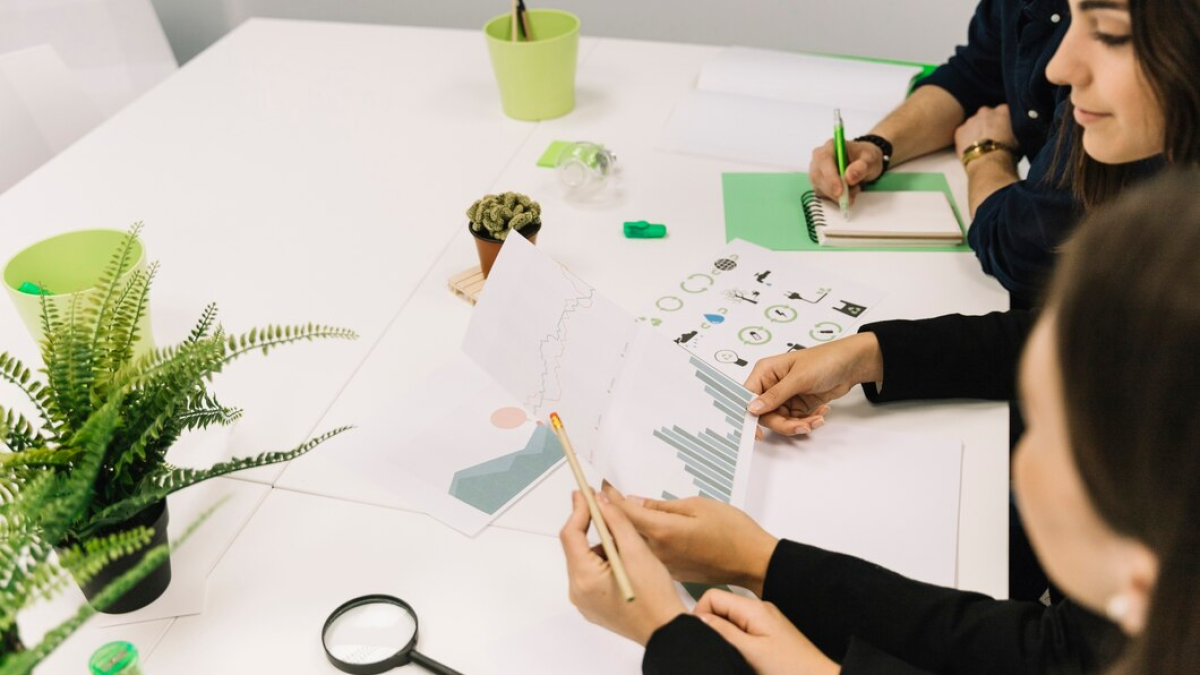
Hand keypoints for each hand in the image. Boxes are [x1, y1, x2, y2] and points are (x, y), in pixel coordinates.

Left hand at [561, 489, 684, 644]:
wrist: (667, 632)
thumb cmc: (655, 598)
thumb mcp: (637, 551)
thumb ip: (616, 521)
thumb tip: (601, 501)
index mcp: (584, 579)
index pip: (571, 535)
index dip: (579, 510)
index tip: (586, 493)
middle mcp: (578, 592)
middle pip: (577, 548)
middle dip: (592, 527)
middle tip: (608, 510)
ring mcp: (585, 602)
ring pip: (586, 561)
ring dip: (602, 546)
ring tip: (628, 543)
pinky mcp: (595, 607)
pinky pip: (593, 576)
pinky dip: (605, 562)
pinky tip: (626, 561)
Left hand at [602, 484, 777, 595]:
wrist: (752, 564)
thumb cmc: (732, 532)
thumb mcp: (697, 506)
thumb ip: (661, 506)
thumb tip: (634, 503)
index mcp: (662, 532)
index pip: (622, 514)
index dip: (607, 499)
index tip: (599, 487)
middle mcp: (657, 553)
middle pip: (620, 535)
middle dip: (606, 516)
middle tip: (598, 496)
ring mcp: (662, 567)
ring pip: (629, 548)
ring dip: (618, 531)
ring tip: (613, 510)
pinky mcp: (669, 574)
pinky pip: (643, 558)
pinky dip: (634, 545)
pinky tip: (636, 532)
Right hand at [696, 589, 839, 674]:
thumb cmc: (791, 670)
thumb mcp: (751, 653)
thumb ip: (723, 632)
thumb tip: (697, 618)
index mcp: (753, 608)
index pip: (711, 596)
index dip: (699, 615)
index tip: (699, 638)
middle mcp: (759, 610)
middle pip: (720, 607)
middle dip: (710, 627)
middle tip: (715, 650)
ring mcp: (765, 622)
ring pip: (730, 621)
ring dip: (723, 637)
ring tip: (729, 657)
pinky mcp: (769, 636)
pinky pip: (742, 631)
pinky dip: (735, 643)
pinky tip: (741, 660)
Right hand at [744, 333, 882, 435]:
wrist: (852, 364)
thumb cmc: (825, 360)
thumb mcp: (798, 378)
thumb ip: (775, 395)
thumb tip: (752, 408)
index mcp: (766, 372)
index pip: (748, 396)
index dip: (750, 415)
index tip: (756, 433)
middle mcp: (772, 384)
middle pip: (766, 414)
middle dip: (784, 423)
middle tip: (801, 426)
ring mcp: (786, 395)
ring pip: (782, 420)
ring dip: (800, 423)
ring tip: (818, 418)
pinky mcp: (798, 404)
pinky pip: (796, 420)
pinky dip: (808, 421)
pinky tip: (821, 412)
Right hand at [809, 139, 884, 203]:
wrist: (864, 162)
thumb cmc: (866, 157)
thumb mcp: (870, 159)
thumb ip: (861, 167)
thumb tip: (849, 177)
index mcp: (831, 146)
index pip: (824, 160)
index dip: (830, 176)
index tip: (840, 190)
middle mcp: (820, 157)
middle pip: (818, 176)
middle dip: (832, 190)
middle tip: (849, 198)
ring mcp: (817, 171)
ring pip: (819, 187)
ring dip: (836, 195)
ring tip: (854, 190)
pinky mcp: (819, 183)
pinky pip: (823, 194)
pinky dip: (835, 198)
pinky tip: (848, 192)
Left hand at [953, 104, 1017, 156]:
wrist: (988, 162)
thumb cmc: (1007, 152)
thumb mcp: (1019, 137)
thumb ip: (1013, 128)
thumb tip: (1011, 131)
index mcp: (1003, 110)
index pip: (1003, 111)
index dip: (1003, 121)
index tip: (1004, 129)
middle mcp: (986, 111)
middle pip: (986, 115)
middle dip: (988, 123)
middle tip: (991, 137)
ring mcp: (971, 120)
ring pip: (973, 123)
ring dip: (976, 130)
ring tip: (981, 144)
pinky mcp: (959, 130)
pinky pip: (962, 132)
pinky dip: (965, 138)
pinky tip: (971, 148)